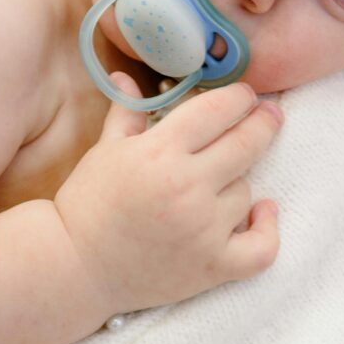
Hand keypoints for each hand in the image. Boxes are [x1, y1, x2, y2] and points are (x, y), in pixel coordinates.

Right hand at [53, 79, 282, 317]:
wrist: (73, 269)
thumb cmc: (88, 203)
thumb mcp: (106, 150)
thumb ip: (126, 110)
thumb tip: (126, 75)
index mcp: (160, 152)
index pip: (218, 110)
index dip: (239, 97)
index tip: (246, 94)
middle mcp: (187, 187)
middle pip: (246, 143)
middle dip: (264, 122)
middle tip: (269, 113)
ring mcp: (203, 230)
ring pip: (247, 190)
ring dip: (238, 181)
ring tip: (218, 181)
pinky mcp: (211, 267)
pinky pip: (261, 248)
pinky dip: (267, 230)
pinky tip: (263, 211)